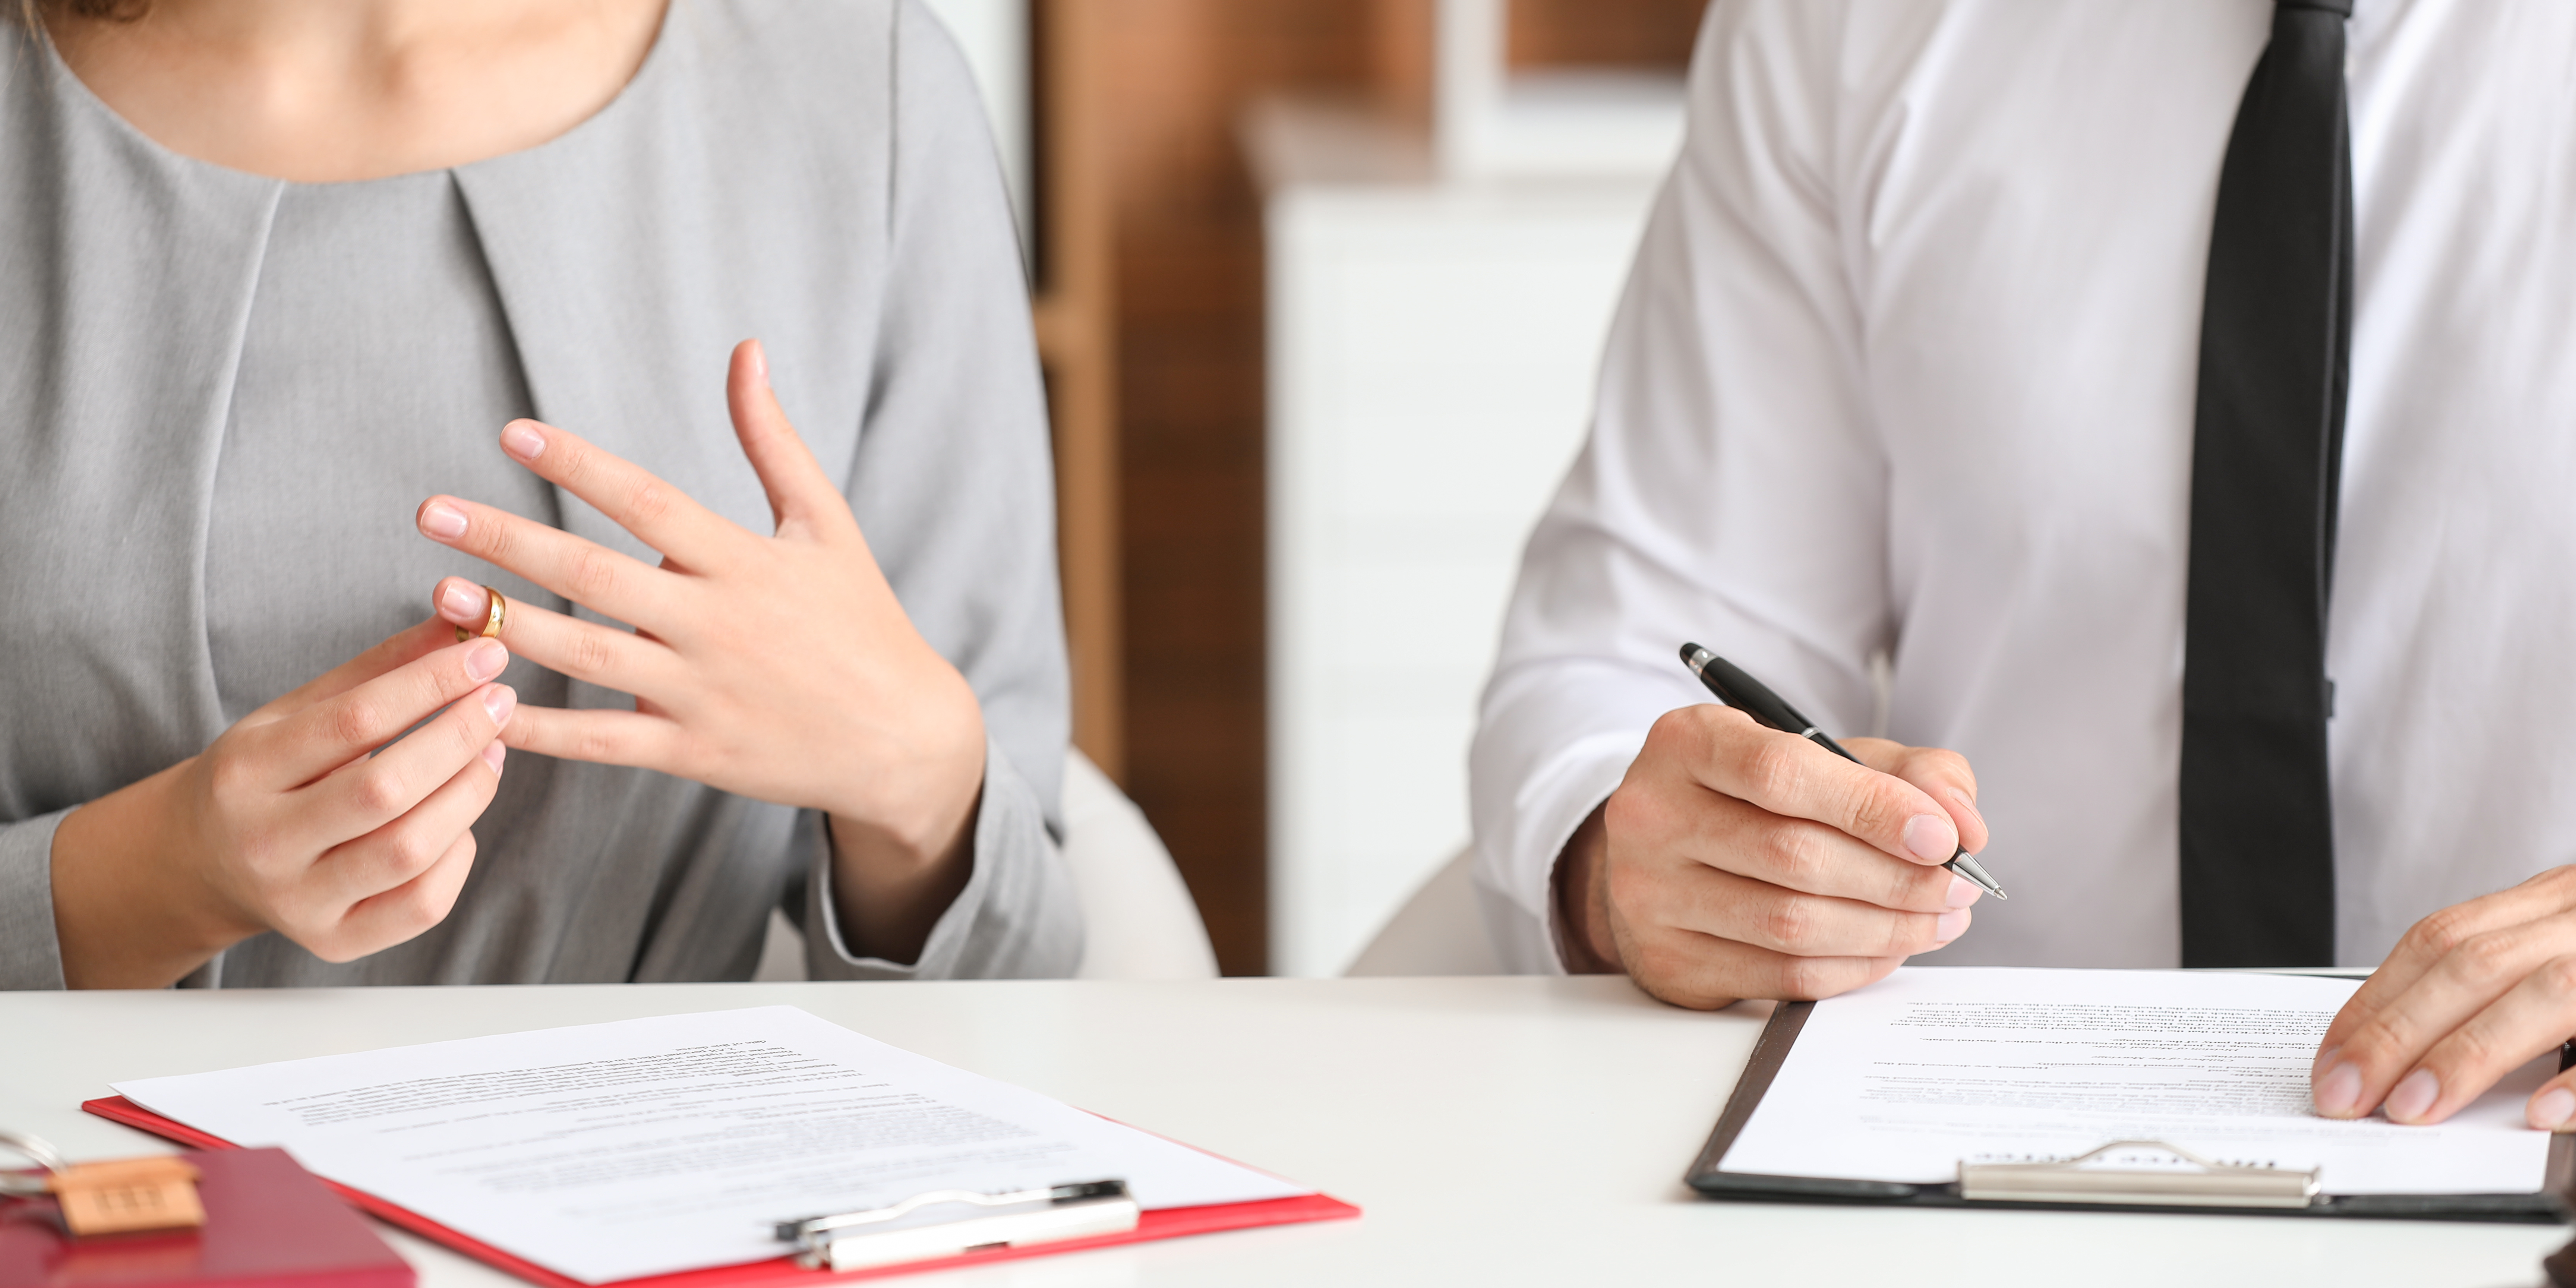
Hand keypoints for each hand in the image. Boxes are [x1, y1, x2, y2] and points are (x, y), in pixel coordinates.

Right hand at [51, 622, 513, 987]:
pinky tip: (460, 819)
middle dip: (460, 737)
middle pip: (386, 788)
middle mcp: (263, 843)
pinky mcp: (335, 942)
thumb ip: (381, 668)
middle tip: (501, 701)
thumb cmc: (268, 773)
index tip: (488, 655)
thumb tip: (465, 624)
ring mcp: (298, 902)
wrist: (206, 860)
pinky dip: (459, 854)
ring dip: (470, 792)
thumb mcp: (302, 710)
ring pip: (410, 849)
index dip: (431, 683)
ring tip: (493, 751)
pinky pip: (423, 903)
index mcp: (245, 771)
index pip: (354, 720)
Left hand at [414, 340, 984, 960]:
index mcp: (744, 562)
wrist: (904, 737)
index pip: (646, 501)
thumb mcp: (828, 523)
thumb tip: (745, 351)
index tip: (512, 431)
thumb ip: (774, 441)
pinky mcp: (693, 751)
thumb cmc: (862, 620)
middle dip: (509, 541)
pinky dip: (542, 730)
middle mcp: (716, 624)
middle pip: (595, 576)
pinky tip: (484, 710)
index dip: (578, 464)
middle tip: (433, 511)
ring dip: (507, 625)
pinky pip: (602, 741)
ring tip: (441, 596)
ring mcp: (701, 692)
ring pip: (586, 656)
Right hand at [1555, 703, 1989, 1008]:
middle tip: (1957, 886)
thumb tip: (1961, 822)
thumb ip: (1905, 772)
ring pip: (1791, 925)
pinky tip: (1889, 948)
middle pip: (1794, 856)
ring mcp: (1651, 895)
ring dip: (1885, 929)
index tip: (1941, 836)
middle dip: (1896, 878)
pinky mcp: (1668, 961)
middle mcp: (1652, 816)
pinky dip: (1853, 968)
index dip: (1872, 807)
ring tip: (1938, 919)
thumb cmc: (1756, 799)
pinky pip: (1782, 977)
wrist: (1664, 854)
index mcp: (1686, 744)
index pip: (1782, 774)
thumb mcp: (1826, 757)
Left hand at [2312, 868, 2575, 1128]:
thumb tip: (2396, 1051)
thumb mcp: (2556, 948)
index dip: (2376, 1000)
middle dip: (2399, 1033)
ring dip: (2469, 1054)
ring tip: (2413, 1106)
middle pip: (2474, 965)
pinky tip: (2541, 1112)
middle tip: (2347, 1096)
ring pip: (2547, 991)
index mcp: (2550, 904)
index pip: (2439, 940)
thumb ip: (2495, 983)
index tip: (2331, 1062)